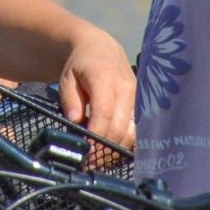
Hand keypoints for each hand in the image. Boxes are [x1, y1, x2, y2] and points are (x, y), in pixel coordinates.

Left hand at [56, 27, 136, 147]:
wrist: (100, 49)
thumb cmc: (80, 66)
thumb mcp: (67, 78)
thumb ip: (70, 99)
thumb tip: (75, 121)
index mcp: (105, 78)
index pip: (104, 112)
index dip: (96, 134)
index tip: (86, 150)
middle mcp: (126, 88)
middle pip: (120, 126)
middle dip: (105, 148)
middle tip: (89, 160)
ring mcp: (137, 97)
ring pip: (132, 132)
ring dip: (116, 148)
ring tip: (100, 157)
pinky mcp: (142, 104)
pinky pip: (137, 129)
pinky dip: (126, 142)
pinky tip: (112, 148)